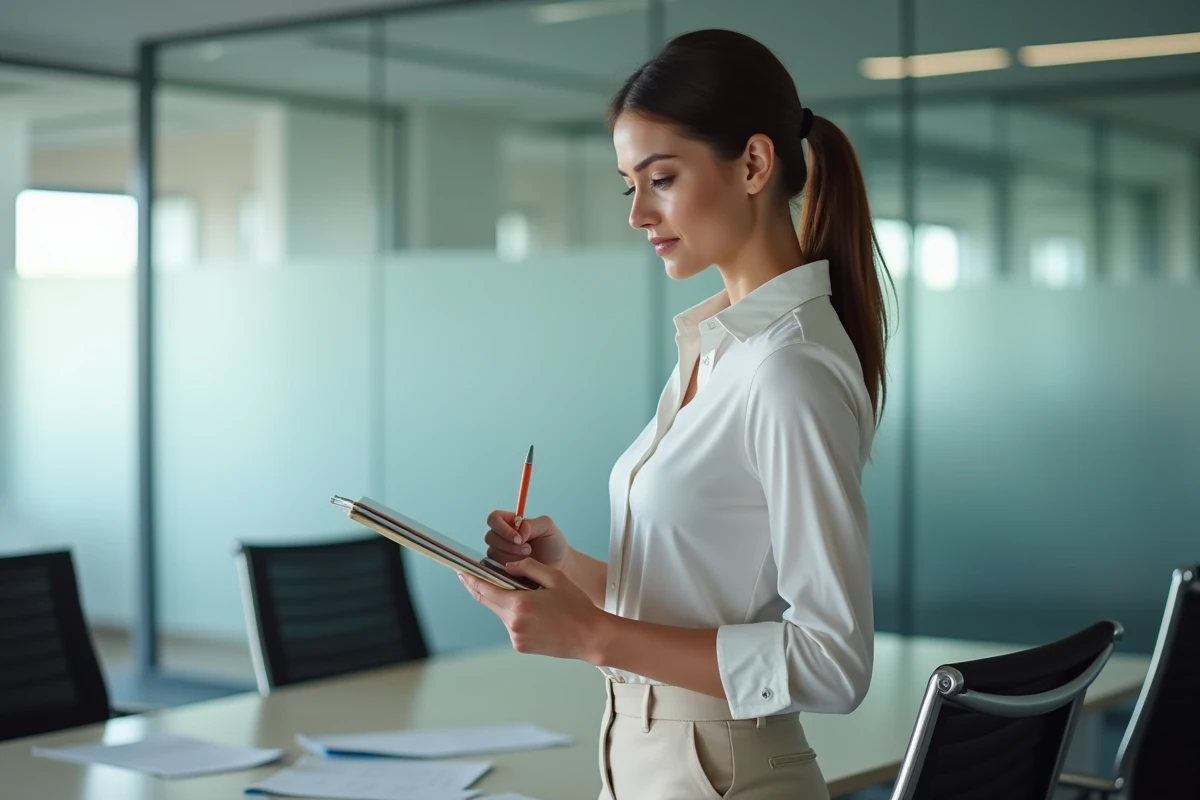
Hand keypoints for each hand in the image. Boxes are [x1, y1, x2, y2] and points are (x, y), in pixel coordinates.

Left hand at [459, 559, 606, 662]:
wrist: (591, 637)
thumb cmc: (577, 606)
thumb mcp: (555, 577)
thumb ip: (528, 567)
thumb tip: (507, 566)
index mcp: (520, 604)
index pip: (485, 589)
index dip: (470, 579)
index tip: (460, 570)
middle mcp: (513, 623)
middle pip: (488, 601)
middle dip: (482, 587)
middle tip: (472, 574)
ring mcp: (516, 637)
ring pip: (501, 613)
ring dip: (505, 601)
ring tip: (526, 594)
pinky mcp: (520, 646)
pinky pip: (511, 624)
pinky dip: (516, 614)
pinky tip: (535, 611)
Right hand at [483, 510, 568, 570]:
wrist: (558, 566)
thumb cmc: (552, 544)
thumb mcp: (547, 527)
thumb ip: (532, 524)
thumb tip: (519, 531)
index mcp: (509, 522)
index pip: (494, 518)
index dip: (502, 528)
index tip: (519, 539)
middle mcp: (500, 536)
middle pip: (490, 537)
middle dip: (510, 546)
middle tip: (528, 550)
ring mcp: (498, 553)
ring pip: (492, 553)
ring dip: (511, 558)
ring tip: (528, 559)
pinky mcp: (499, 569)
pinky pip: (495, 568)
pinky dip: (510, 569)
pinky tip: (522, 569)